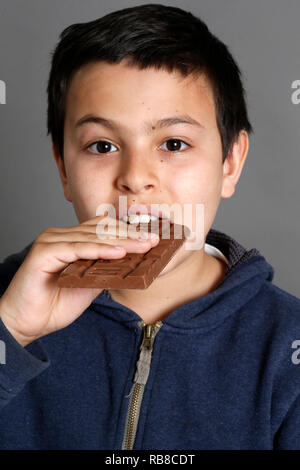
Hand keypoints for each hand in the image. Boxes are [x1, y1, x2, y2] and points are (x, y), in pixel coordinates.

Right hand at [0, 215, 158, 346]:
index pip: (103, 229)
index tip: (151, 239)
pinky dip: (100, 250)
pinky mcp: (44, 252)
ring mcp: (51, 241)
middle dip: (130, 235)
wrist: (26, 323)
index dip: (127, 232)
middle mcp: (60, 236)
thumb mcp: (89, 285)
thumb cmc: (54, 305)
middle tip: (153, 240)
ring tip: (143, 246)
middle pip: (100, 229)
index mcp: (70, 240)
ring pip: (92, 236)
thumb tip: (131, 262)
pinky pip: (78, 248)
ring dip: (121, 241)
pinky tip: (119, 253)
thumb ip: (105, 270)